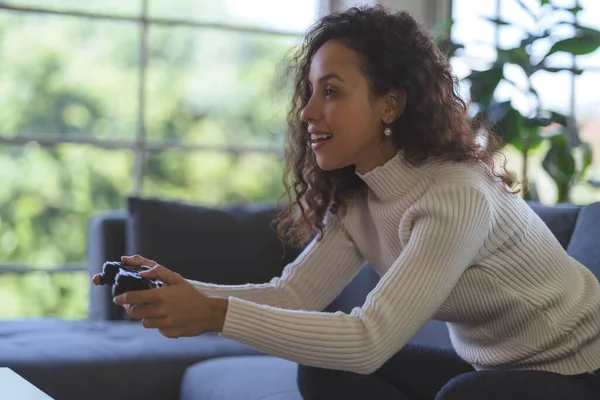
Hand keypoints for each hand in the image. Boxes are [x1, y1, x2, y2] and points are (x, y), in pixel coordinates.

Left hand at [112, 255, 228, 337]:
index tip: (118, 298)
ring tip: (155, 311)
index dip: (122, 298)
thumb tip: (141, 273)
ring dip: (145, 317)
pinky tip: (168, 318)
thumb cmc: (192, 295)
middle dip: (131, 308)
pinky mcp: (168, 333)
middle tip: (135, 305)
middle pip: (134, 313)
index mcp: (160, 296)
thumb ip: (158, 273)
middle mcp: (160, 311)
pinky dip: (159, 324)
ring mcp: (164, 324)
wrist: (208, 313)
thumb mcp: (177, 280)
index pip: (133, 298)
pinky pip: (157, 329)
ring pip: (144, 322)